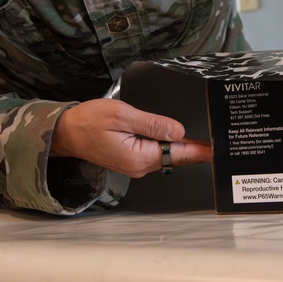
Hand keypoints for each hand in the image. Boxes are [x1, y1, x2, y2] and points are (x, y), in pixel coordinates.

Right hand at [50, 98, 211, 175]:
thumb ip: (152, 124)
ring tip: (203, 142)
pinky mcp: (131, 159)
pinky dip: (168, 147)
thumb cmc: (89, 121)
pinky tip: (176, 140)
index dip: (200, 151)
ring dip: (183, 148)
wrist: (66, 131)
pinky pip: (155, 153)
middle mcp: (139, 165)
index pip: (178, 154)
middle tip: (217, 144)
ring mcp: (135, 165)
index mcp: (139, 156)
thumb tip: (177, 131)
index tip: (216, 151)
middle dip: (195, 150)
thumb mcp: (123, 116)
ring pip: (166, 155)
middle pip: (175, 156)